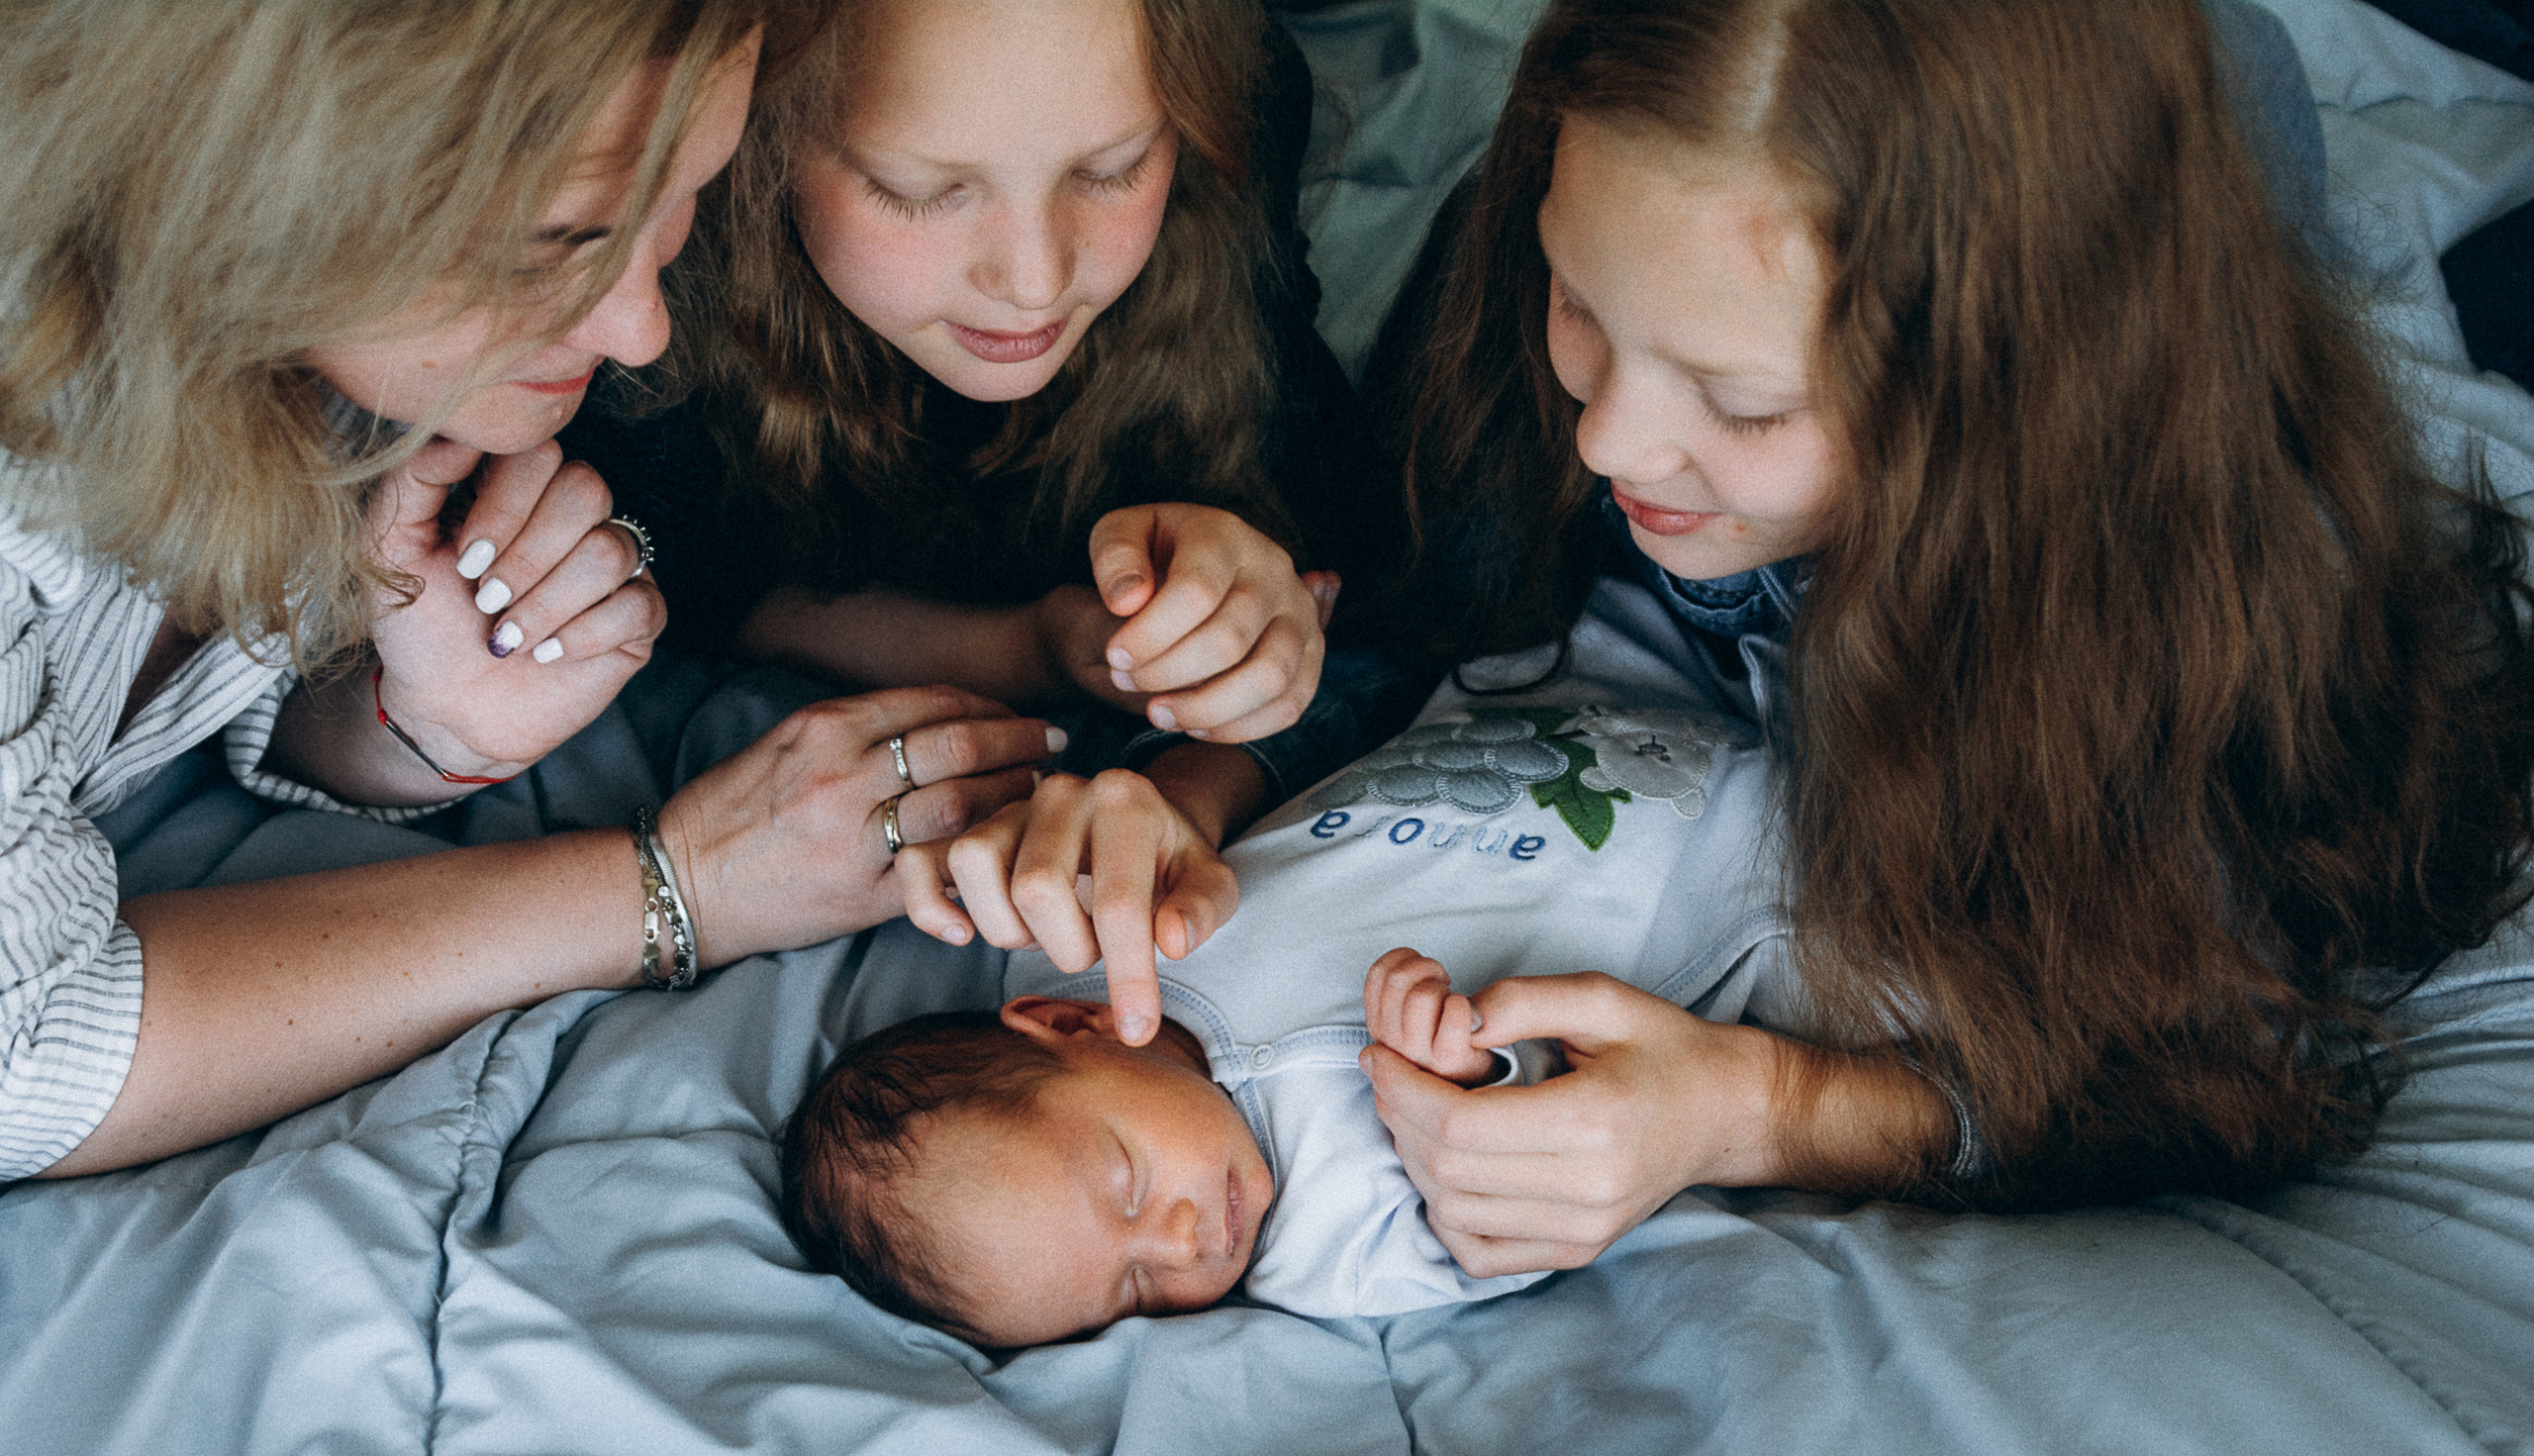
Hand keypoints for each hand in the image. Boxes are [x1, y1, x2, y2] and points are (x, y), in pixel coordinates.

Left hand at [365, 438, 662, 776]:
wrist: (445, 708)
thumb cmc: (419, 626)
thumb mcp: (390, 547)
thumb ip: (413, 480)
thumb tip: (460, 436)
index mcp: (519, 489)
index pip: (541, 453)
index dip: (505, 506)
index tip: (465, 560)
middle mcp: (573, 519)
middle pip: (586, 491)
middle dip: (528, 557)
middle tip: (487, 600)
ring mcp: (612, 568)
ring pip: (611, 552)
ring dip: (547, 605)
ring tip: (508, 637)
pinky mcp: (638, 620)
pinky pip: (639, 606)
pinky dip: (584, 636)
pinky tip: (548, 654)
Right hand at [653, 686, 1059, 965]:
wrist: (681, 884)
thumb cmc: (732, 810)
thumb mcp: (785, 741)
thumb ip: (856, 726)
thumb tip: (937, 716)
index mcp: (824, 729)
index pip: (932, 704)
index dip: (989, 707)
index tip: (1017, 714)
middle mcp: (844, 777)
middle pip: (958, 747)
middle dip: (1018, 742)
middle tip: (1053, 744)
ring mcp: (856, 839)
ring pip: (961, 806)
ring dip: (1013, 795)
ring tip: (1042, 791)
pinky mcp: (864, 895)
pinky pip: (941, 871)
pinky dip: (982, 859)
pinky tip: (1011, 850)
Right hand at [895, 769, 1238, 1046]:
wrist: (1138, 826)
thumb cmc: (1170, 864)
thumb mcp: (1210, 883)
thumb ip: (1203, 909)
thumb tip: (1172, 941)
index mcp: (1126, 800)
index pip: (1119, 901)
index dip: (1128, 975)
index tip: (1139, 1029)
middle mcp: (1062, 793)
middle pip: (1035, 889)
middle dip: (1069, 948)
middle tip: (1094, 950)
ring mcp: (1009, 809)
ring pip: (974, 866)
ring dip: (1008, 927)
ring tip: (1045, 933)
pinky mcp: (969, 831)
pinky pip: (921, 863)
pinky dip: (929, 906)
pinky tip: (962, 935)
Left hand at [1072, 504, 1338, 742]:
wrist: (1190, 574)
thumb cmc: (1150, 559)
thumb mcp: (1118, 536)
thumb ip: (1115, 557)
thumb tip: (1128, 600)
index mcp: (1225, 535)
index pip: (1196, 591)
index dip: (1151, 635)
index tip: (1117, 656)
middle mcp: (1274, 570)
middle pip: (1230, 640)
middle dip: (1167, 674)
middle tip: (1127, 680)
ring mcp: (1300, 614)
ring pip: (1269, 678)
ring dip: (1206, 709)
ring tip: (1158, 713)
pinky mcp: (1312, 655)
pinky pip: (1289, 705)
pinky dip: (1239, 727)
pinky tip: (1194, 726)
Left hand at [1361, 972, 1789, 1277]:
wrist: (1726, 1111)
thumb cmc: (1663, 1047)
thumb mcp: (1602, 997)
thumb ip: (1523, 1000)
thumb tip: (1453, 1019)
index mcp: (1593, 1120)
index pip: (1461, 1124)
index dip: (1402, 1089)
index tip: (1379, 1055)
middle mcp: (1589, 1188)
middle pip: (1448, 1171)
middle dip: (1397, 1119)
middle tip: (1386, 1077)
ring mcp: (1584, 1229)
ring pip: (1454, 1214)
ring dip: (1413, 1164)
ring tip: (1411, 1115)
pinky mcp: (1578, 1250)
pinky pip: (1480, 1254)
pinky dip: (1444, 1216)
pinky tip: (1445, 1170)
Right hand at [1364, 948, 1497, 1085]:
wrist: (1477, 1082)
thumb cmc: (1448, 1037)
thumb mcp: (1409, 1012)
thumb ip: (1396, 988)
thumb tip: (1399, 965)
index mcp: (1378, 1028)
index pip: (1377, 974)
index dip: (1404, 960)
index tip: (1422, 973)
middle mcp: (1389, 1046)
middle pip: (1397, 980)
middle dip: (1425, 968)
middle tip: (1441, 982)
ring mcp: (1417, 1058)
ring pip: (1421, 997)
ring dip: (1442, 990)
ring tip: (1451, 1001)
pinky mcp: (1448, 1063)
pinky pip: (1453, 1019)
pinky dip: (1462, 1006)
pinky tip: (1468, 1016)